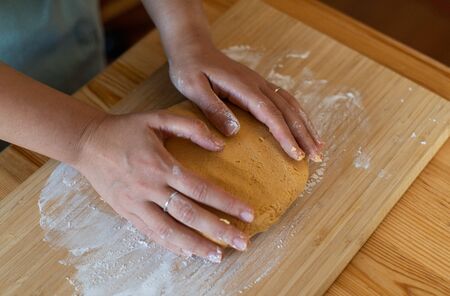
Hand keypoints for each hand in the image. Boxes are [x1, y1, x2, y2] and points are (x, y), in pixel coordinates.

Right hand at [74, 111, 253, 261]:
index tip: (248, 214)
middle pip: (190, 215)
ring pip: (170, 231)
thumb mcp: (157, 118)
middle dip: (219, 230)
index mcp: (160, 165)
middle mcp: (150, 189)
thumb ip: (190, 127)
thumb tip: (219, 145)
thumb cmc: (125, 129)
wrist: (87, 142)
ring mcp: (136, 204)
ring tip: (218, 256)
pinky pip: (151, 233)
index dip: (226, 203)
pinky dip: (170, 245)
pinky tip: (188, 253)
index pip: (201, 189)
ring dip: (196, 245)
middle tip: (243, 242)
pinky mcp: (127, 212)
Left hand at [169, 45, 323, 161]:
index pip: (270, 114)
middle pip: (287, 111)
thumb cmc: (190, 68)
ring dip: (306, 126)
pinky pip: (284, 101)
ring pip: (291, 105)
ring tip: (318, 147)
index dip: (285, 135)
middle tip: (316, 157)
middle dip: (304, 135)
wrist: (193, 47)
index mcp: (243, 87)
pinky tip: (303, 127)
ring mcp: (260, 84)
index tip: (296, 154)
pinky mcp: (259, 86)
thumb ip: (213, 108)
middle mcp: (257, 84)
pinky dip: (298, 116)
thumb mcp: (193, 87)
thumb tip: (234, 132)